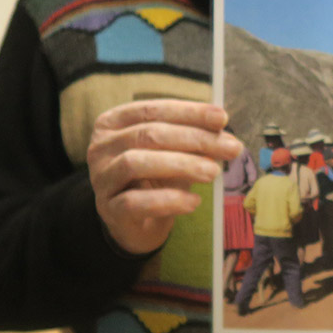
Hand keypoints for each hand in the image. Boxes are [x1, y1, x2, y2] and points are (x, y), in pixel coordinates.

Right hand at [87, 99, 242, 254]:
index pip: (153, 110)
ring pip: (136, 163)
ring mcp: (101, 178)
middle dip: (195, 139)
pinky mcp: (108, 209)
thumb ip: (194, 142)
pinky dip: (168, 200)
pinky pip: (135, 202)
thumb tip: (226, 138)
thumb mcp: (174, 153)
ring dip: (181, 165)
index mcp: (115, 122)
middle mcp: (101, 146)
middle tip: (231, 148)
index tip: (223, 118)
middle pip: (149, 134)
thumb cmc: (155, 178)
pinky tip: (193, 202)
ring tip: (213, 173)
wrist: (135, 223)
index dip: (189, 112)